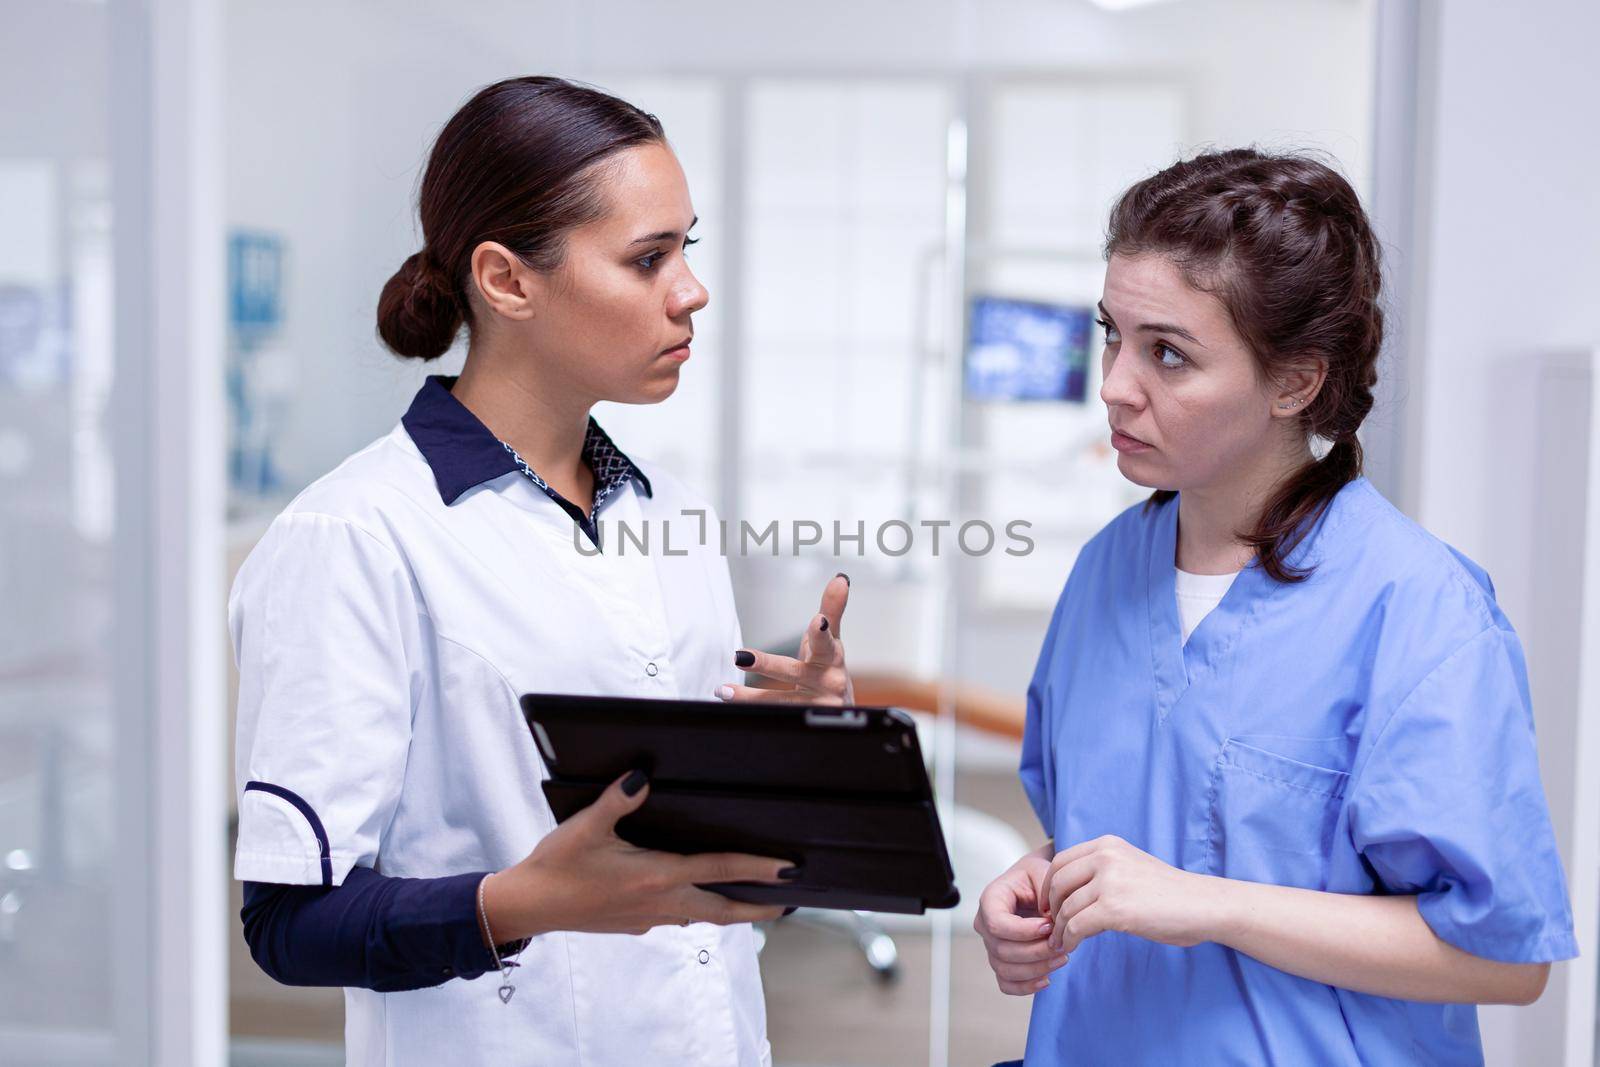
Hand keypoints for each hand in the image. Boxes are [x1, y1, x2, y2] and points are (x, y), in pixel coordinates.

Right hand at [482, 771, 792, 940]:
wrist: (528, 906)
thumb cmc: (556, 866)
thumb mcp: (585, 826)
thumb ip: (616, 800)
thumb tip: (640, 776)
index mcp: (655, 876)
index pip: (719, 869)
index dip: (758, 869)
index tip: (790, 871)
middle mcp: (659, 902)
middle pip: (722, 909)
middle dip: (758, 905)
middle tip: (789, 900)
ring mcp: (648, 917)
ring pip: (701, 917)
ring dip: (730, 909)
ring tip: (753, 900)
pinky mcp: (635, 924)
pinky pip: (677, 918)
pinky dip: (697, 909)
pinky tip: (695, 897)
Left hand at [716, 573, 853, 705]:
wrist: (840, 712)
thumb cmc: (828, 669)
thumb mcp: (831, 641)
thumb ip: (831, 610)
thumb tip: (841, 578)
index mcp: (832, 659)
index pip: (826, 643)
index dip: (821, 633)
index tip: (818, 621)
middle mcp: (827, 684)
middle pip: (793, 672)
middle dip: (767, 666)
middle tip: (742, 656)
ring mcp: (814, 707)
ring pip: (779, 702)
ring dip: (750, 697)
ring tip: (723, 691)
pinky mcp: (800, 722)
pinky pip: (774, 718)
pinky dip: (751, 714)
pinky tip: (729, 704)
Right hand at [974, 846, 1068, 994]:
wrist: (1032, 885)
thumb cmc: (1036, 877)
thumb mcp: (1042, 871)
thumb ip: (1048, 890)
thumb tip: (1052, 920)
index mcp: (990, 899)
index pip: (997, 923)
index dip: (1023, 930)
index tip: (1049, 925)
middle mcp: (985, 924)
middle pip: (1002, 950)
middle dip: (1036, 952)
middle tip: (1062, 945)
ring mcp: (991, 945)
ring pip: (1006, 969)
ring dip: (1036, 969)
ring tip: (1062, 958)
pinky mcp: (1001, 961)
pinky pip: (1006, 984)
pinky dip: (1025, 987)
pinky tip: (1047, 979)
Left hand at [1041, 835, 1222, 953]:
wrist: (1203, 906)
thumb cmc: (1171, 894)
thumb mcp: (1131, 867)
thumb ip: (1102, 871)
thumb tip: (1069, 892)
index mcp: (1108, 845)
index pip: (1061, 860)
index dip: (1049, 885)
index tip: (1049, 904)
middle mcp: (1105, 857)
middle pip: (1058, 882)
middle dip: (1051, 907)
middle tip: (1050, 926)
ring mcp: (1109, 882)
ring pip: (1065, 907)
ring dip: (1059, 928)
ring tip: (1061, 941)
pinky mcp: (1113, 908)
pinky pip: (1076, 926)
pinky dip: (1068, 939)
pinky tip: (1071, 946)